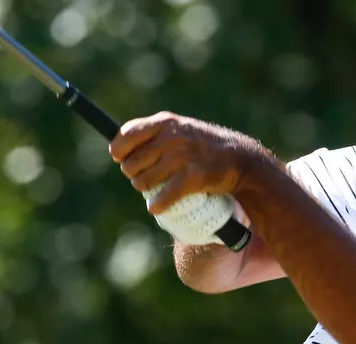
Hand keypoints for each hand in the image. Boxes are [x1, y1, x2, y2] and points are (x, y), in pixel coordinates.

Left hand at [108, 112, 267, 214]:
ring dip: (145, 189)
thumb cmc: (203, 146)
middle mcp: (172, 138)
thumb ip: (152, 134)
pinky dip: (157, 205)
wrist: (240, 159)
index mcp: (165, 123)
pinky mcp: (193, 178)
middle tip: (146, 177)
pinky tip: (156, 207)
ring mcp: (182, 157)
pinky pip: (164, 196)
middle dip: (134, 174)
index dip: (119, 151)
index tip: (121, 158)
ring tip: (155, 189)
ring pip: (144, 182)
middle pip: (132, 163)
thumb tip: (116, 148)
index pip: (126, 136)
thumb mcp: (178, 128)